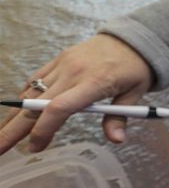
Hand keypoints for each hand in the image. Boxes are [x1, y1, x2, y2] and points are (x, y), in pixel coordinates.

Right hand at [0, 34, 153, 154]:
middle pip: (36, 104)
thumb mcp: (135, 93)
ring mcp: (63, 64)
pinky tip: (14, 113)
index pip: (60, 107)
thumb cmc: (136, 68)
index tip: (35, 148)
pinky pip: (35, 80)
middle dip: (13, 129)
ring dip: (13, 115)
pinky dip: (23, 97)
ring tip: (2, 135)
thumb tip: (116, 140)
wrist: (133, 38)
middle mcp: (73, 72)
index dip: (43, 129)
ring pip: (31, 93)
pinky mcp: (58, 59)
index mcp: (95, 82)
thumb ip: (120, 117)